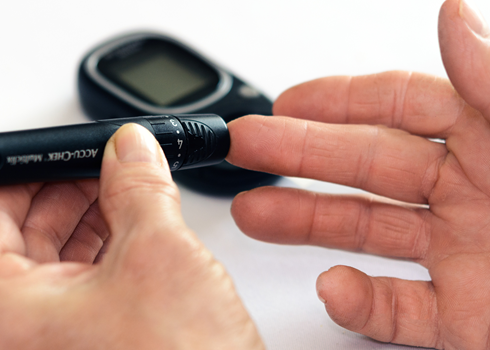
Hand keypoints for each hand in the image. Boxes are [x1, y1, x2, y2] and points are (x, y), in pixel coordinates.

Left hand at [0, 124, 263, 348]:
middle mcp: (11, 338)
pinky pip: (79, 289)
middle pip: (19, 236)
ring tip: (127, 190)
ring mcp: (45, 348)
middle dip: (67, 191)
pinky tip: (134, 229)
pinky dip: (104, 253)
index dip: (25, 172)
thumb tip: (129, 148)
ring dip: (90, 219)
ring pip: (53, 262)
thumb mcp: (159, 255)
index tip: (61, 153)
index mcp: (1, 316)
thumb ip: (139, 186)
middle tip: (105, 164)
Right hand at [227, 0, 489, 347]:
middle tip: (246, 150)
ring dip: (305, 226)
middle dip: (297, 157)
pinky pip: (400, 309)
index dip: (337, 100)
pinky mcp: (468, 318)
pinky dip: (361, 304)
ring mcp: (466, 257)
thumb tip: (453, 16)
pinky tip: (334, 289)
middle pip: (366, 167)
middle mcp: (474, 194)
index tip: (285, 101)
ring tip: (253, 214)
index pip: (401, 107)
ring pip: (368, 234)